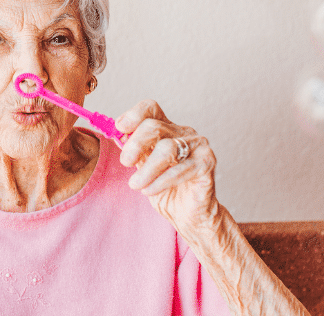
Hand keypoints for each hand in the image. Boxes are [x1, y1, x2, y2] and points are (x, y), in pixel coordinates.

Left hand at [116, 99, 218, 235]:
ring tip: (135, 184)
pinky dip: (160, 181)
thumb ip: (133, 150)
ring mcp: (198, 146)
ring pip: (167, 148)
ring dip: (147, 169)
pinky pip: (180, 170)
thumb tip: (117, 136)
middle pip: (154, 126)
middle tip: (125, 162)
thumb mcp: (143, 167)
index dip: (133, 115)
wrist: (188, 214)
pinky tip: (149, 191)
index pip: (150, 108)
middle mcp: (184, 132)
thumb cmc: (165, 189)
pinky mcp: (207, 164)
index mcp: (167, 128)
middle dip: (135, 144)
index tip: (120, 129)